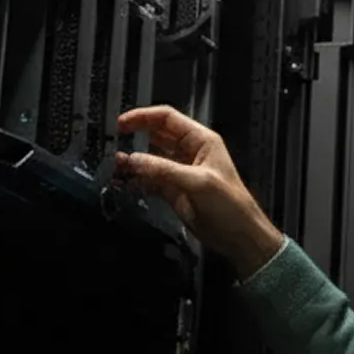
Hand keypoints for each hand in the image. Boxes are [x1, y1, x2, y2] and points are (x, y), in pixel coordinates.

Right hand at [113, 105, 283, 277]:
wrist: (238, 236)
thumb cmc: (232, 205)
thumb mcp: (198, 182)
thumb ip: (164, 169)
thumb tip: (134, 159)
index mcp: (201, 141)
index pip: (167, 118)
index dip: (143, 117)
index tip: (123, 123)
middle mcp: (190, 153)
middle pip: (156, 136)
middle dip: (136, 137)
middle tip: (116, 141)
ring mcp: (180, 172)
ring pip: (151, 158)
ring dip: (134, 161)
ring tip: (117, 164)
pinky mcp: (173, 191)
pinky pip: (150, 179)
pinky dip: (137, 180)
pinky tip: (126, 181)